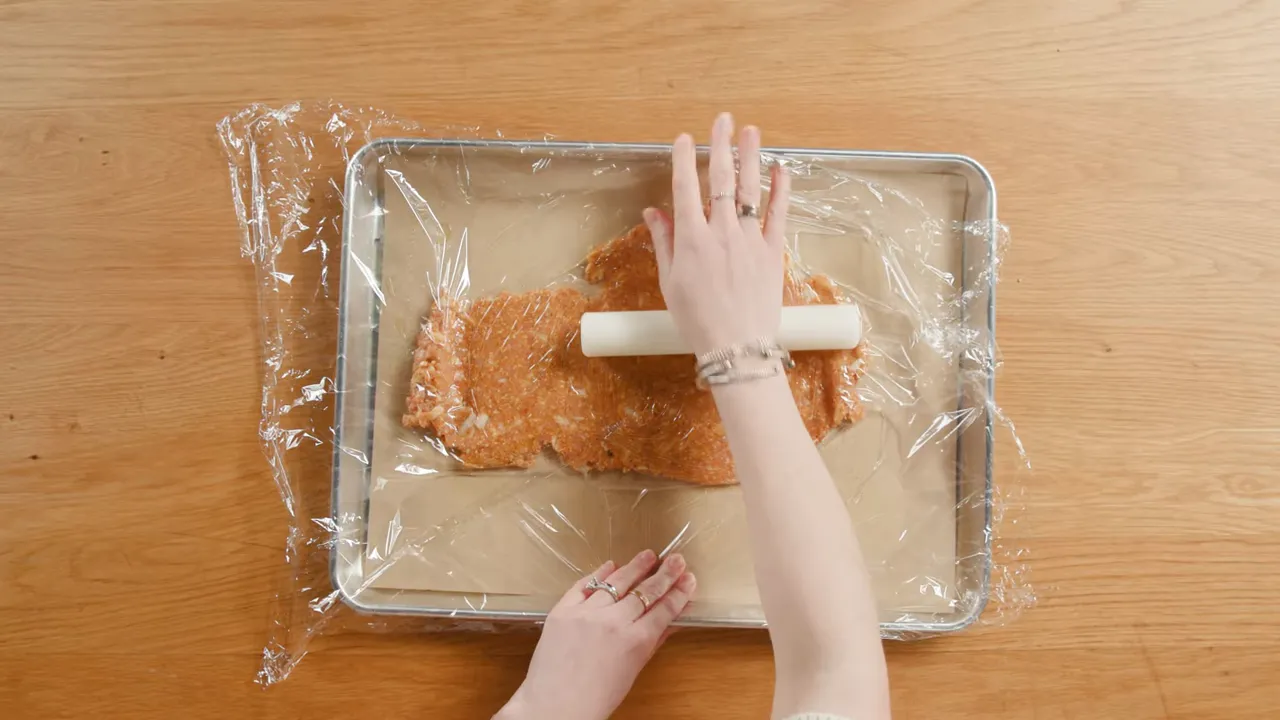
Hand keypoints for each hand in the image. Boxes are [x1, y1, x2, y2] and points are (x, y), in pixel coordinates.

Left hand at [496, 551, 696, 719]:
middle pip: (646, 591)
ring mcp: (586, 613)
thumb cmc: (596, 698)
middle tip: (677, 559)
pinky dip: (599, 574)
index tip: (689, 579)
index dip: (679, 593)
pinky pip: (584, 585)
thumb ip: (652, 643)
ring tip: (648, 555)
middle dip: (665, 574)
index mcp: (635, 642)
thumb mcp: (632, 671)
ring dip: (635, 567)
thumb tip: (671, 623)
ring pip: (617, 582)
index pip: (664, 610)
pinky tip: (611, 565)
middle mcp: (613, 622)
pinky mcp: (563, 610)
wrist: (554, 706)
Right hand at [643, 113, 790, 355]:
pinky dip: (781, 190)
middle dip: (721, 146)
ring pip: (752, 190)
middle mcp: (722, 233)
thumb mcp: (670, 282)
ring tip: (751, 131)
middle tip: (722, 120)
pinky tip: (781, 169)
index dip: (685, 159)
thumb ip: (664, 242)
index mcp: (692, 240)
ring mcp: (750, 240)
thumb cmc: (697, 319)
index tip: (685, 139)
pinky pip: (778, 214)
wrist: (736, 347)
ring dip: (751, 157)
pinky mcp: (773, 252)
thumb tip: (653, 212)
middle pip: (722, 180)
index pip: (686, 188)